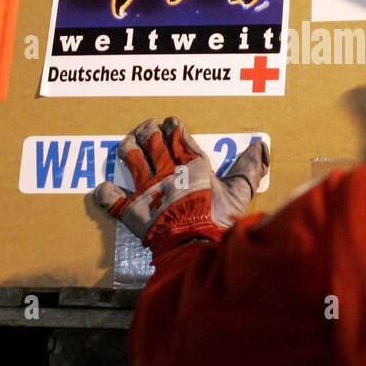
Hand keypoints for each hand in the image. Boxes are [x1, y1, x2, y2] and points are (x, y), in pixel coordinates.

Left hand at [93, 118, 269, 251]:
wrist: (198, 244)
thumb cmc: (221, 219)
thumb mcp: (240, 192)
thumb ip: (249, 168)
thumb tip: (261, 146)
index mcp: (192, 164)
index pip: (178, 134)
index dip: (173, 125)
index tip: (171, 122)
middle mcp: (167, 171)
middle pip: (151, 139)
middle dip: (147, 130)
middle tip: (146, 129)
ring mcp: (147, 189)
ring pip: (129, 157)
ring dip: (126, 148)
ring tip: (126, 146)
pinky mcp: (132, 211)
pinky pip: (111, 199)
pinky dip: (105, 194)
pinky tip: (104, 190)